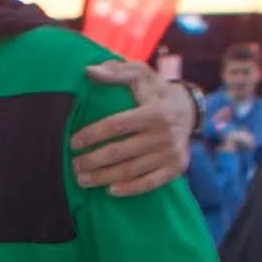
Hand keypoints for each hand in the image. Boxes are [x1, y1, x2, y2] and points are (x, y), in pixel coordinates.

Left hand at [71, 80, 187, 199]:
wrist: (188, 109)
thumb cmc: (155, 91)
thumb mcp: (139, 75)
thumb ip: (115, 72)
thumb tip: (88, 71)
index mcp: (154, 111)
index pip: (116, 126)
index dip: (92, 135)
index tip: (73, 143)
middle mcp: (165, 133)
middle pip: (120, 152)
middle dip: (93, 161)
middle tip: (74, 165)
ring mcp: (172, 152)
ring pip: (131, 170)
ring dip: (104, 177)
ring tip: (83, 179)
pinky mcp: (177, 167)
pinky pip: (151, 182)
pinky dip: (130, 188)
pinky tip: (110, 190)